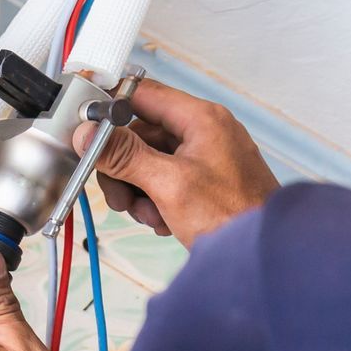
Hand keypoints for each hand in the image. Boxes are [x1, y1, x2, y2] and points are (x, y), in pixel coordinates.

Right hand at [77, 79, 279, 248]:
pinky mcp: (204, 180)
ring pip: (148, 160)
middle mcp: (204, 131)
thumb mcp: (168, 184)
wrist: (262, 256)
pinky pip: (164, 179)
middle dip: (124, 167)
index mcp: (201, 118)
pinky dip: (155, 199)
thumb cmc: (233, 217)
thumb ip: (125, 155)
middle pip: (141, 134)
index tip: (88, 131)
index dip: (110, 110)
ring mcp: (205, 156)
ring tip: (148, 214)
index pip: (142, 94)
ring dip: (138, 189)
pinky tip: (163, 220)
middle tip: (120, 196)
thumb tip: (89, 134)